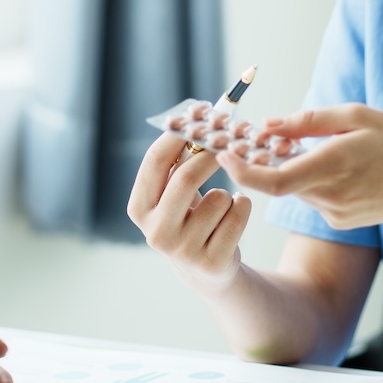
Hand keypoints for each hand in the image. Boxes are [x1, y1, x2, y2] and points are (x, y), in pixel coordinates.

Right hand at [127, 113, 253, 294]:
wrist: (204, 269)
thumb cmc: (189, 216)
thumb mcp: (174, 191)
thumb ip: (179, 158)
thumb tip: (196, 114)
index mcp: (139, 208)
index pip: (155, 161)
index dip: (179, 132)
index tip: (201, 113)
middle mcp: (155, 233)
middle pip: (185, 178)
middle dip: (212, 154)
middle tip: (231, 137)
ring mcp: (183, 251)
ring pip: (219, 198)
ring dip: (229, 191)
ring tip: (224, 202)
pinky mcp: (212, 262)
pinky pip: (238, 215)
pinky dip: (243, 204)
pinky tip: (236, 212)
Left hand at [216, 105, 382, 229]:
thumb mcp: (357, 115)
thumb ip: (308, 121)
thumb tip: (267, 125)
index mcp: (332, 165)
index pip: (273, 181)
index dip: (242, 171)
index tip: (224, 155)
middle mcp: (329, 195)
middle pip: (279, 181)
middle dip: (266, 160)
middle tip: (268, 137)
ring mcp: (334, 213)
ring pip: (296, 188)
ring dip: (294, 168)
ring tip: (325, 148)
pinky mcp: (339, 221)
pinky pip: (314, 198)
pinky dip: (315, 181)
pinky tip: (346, 169)